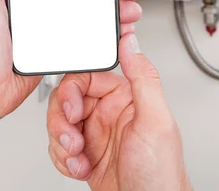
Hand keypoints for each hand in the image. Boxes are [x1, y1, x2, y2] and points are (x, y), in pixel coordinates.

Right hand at [47, 35, 191, 189]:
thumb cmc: (160, 175)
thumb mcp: (155, 121)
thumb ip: (143, 77)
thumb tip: (130, 42)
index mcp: (125, 98)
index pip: (87, 77)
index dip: (73, 91)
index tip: (73, 109)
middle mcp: (108, 113)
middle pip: (66, 100)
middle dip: (62, 122)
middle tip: (72, 140)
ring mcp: (95, 135)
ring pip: (58, 124)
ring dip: (61, 144)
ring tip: (77, 158)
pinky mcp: (84, 156)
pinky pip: (58, 148)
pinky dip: (62, 160)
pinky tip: (79, 168)